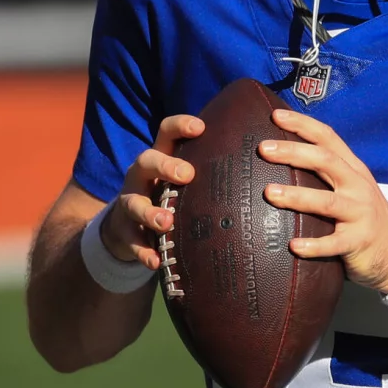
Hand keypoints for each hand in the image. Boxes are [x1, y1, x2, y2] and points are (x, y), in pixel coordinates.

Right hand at [102, 114, 203, 269]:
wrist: (126, 227)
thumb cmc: (170, 196)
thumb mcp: (182, 180)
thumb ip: (211, 172)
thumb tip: (264, 165)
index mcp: (161, 158)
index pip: (166, 133)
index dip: (180, 126)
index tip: (201, 127)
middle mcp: (142, 176)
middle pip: (146, 160)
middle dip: (166, 165)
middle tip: (188, 174)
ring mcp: (130, 202)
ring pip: (133, 202)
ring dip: (149, 212)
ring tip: (167, 222)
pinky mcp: (124, 230)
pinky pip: (131, 241)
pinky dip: (143, 251)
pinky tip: (156, 262)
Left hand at [259, 108, 387, 292]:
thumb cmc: (363, 216)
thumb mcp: (351, 187)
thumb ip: (325, 172)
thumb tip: (281, 157)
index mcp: (353, 169)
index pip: (328, 138)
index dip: (303, 125)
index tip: (276, 116)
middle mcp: (358, 187)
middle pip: (326, 161)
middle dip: (294, 152)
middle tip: (264, 149)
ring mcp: (360, 214)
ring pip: (327, 202)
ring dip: (297, 196)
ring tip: (270, 193)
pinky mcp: (359, 241)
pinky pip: (334, 243)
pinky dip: (314, 245)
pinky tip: (294, 246)